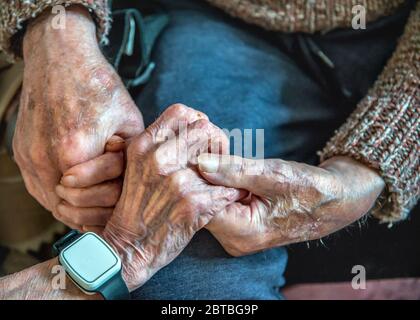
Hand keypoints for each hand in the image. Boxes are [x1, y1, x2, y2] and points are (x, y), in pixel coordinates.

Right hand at [13, 6, 143, 227]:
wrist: (60, 58)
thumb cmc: (98, 87)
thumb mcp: (129, 121)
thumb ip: (131, 159)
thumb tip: (136, 189)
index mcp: (75, 150)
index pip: (100, 199)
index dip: (118, 200)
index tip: (128, 195)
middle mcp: (44, 158)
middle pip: (74, 208)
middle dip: (99, 209)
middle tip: (115, 207)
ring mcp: (28, 158)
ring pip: (54, 205)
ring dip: (78, 209)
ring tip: (99, 206)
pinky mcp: (21, 155)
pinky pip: (40, 191)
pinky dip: (60, 198)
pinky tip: (79, 194)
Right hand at [102, 104, 241, 289]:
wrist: (128, 249)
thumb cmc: (137, 207)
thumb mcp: (137, 167)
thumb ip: (160, 146)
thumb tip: (195, 125)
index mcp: (144, 145)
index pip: (181, 112)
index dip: (198, 122)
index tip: (203, 141)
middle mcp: (158, 157)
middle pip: (205, 130)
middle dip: (217, 145)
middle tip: (218, 164)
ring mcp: (176, 180)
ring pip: (220, 159)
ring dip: (226, 172)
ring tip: (220, 184)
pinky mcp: (193, 202)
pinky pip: (228, 189)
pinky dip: (232, 195)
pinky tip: (224, 200)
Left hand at [198, 154, 384, 255]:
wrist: (334, 201)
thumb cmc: (310, 188)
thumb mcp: (274, 175)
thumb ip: (236, 170)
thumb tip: (201, 163)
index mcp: (243, 233)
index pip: (202, 206)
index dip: (195, 179)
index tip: (195, 154)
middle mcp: (236, 240)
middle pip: (203, 207)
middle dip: (201, 178)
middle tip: (205, 151)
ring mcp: (237, 235)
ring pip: (209, 204)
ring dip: (211, 180)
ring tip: (216, 158)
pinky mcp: (239, 226)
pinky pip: (219, 203)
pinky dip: (220, 185)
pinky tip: (224, 169)